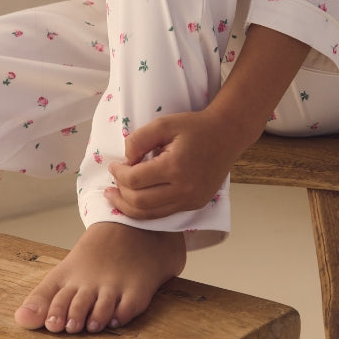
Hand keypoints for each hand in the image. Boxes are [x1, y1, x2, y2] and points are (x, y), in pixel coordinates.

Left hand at [105, 110, 241, 219]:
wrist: (227, 135)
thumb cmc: (195, 127)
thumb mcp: (164, 123)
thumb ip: (139, 139)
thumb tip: (126, 160)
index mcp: (175, 167)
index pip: (135, 179)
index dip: (118, 174)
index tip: (114, 165)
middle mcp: (184, 189)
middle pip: (139, 202)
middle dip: (120, 194)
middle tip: (111, 183)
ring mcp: (191, 200)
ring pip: (150, 215)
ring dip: (129, 207)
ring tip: (116, 197)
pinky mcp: (195, 204)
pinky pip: (164, 214)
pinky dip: (146, 210)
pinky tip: (137, 200)